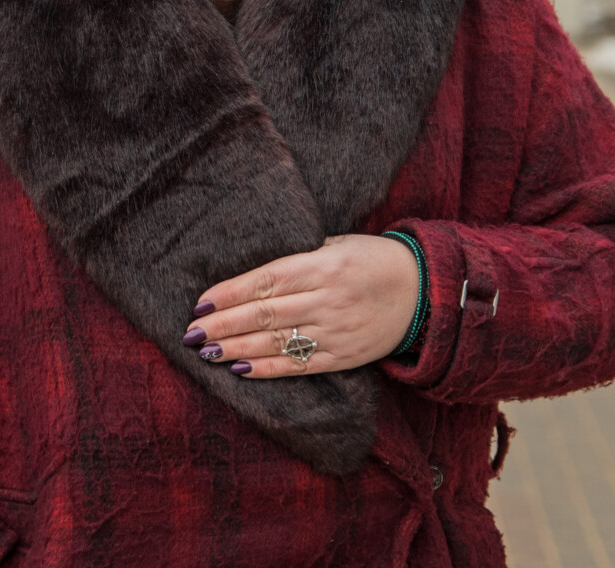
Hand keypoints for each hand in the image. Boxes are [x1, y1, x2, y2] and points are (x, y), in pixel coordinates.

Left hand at [183, 234, 419, 377]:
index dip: (230, 294)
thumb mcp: (337, 245)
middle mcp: (327, 299)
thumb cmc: (372, 260)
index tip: (201, 304)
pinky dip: (268, 369)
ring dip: (237, 349)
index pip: (266, 281)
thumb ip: (298, 258)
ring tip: (207, 352)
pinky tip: (241, 369)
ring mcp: (335, 331)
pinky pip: (299, 366)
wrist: (422, 290)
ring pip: (277, 343)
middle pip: (265, 314)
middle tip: (192, 334)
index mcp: (323, 265)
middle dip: (224, 325)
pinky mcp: (343, 356)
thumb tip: (249, 276)